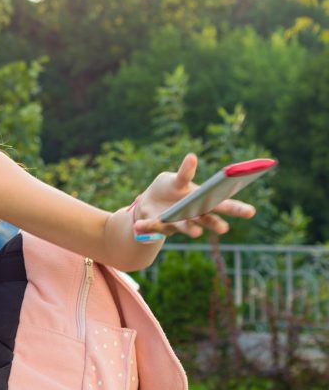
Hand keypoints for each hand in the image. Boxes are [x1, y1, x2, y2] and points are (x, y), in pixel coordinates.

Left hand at [132, 153, 256, 239]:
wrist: (150, 202)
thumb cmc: (171, 188)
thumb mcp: (177, 180)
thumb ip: (184, 173)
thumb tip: (191, 157)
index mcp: (204, 203)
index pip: (223, 205)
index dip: (237, 209)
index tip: (251, 212)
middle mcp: (194, 216)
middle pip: (208, 220)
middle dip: (216, 224)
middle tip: (224, 228)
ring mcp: (178, 223)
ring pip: (186, 227)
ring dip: (190, 230)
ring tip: (195, 232)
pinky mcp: (160, 226)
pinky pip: (154, 226)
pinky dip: (147, 226)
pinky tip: (138, 226)